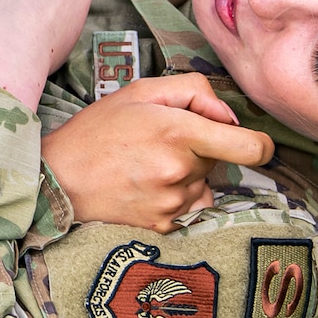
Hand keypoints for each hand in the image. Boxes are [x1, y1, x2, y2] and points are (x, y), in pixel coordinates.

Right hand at [41, 74, 274, 232]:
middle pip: (220, 161)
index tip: (249, 141)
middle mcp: (181, 172)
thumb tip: (229, 115)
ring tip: (147, 166)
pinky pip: (189, 208)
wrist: (57, 180)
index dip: (260, 144)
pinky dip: (176, 197)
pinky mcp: (165, 226)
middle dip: (201, 149)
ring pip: (204, 185)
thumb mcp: (139, 91)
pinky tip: (145, 187)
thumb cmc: (96, 131)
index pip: (251, 148)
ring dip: (187, 175)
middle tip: (160, 142)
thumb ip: (194, 90)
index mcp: (179, 133)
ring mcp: (174, 204)